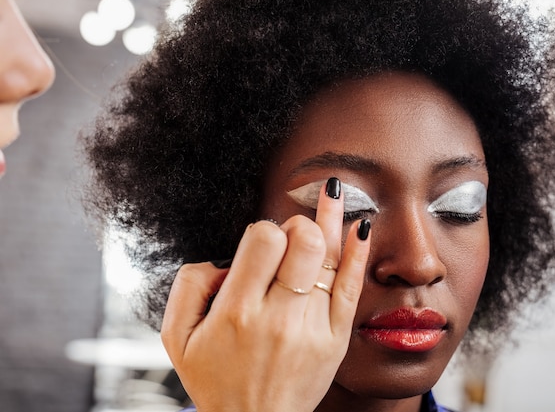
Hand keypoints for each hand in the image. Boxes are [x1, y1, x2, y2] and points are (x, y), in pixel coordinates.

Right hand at [161, 178, 370, 411]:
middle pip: (302, 241)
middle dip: (296, 224)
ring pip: (330, 258)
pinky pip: (352, 287)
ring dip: (330, 219)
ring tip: (331, 191)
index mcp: (237, 311)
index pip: (262, 240)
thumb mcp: (177, 338)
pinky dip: (358, 252)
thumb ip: (188, 285)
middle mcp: (278, 316)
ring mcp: (312, 328)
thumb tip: (225, 258)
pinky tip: (361, 226)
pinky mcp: (335, 339)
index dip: (262, 230)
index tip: (259, 244)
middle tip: (288, 234)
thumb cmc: (216, 380)